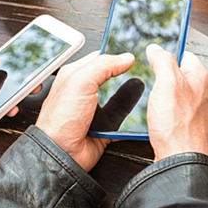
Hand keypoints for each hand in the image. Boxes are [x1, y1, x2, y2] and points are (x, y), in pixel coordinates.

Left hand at [36, 51, 134, 171]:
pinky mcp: (105, 126)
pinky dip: (133, 112)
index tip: (132, 53)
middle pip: (112, 77)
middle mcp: (85, 91)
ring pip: (120, 96)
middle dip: (126, 73)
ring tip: (147, 85)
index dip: (115, 54)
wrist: (61, 154)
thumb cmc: (60, 119)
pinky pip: (123, 116)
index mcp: (75, 75)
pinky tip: (142, 106)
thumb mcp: (80, 82)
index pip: (99, 58)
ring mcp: (95, 109)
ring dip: (132, 92)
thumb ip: (103, 66)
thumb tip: (125, 57)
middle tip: (143, 67)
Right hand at [145, 44, 207, 160]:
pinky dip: (162, 113)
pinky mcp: (187, 126)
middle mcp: (202, 93)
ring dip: (160, 97)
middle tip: (151, 83)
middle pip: (178, 75)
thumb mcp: (167, 82)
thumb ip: (162, 60)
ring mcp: (195, 110)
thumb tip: (156, 49)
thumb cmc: (179, 126)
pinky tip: (155, 118)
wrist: (181, 161)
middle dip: (162, 78)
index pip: (184, 54)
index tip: (154, 58)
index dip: (167, 55)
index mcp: (202, 77)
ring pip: (174, 95)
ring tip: (153, 103)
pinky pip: (172, 112)